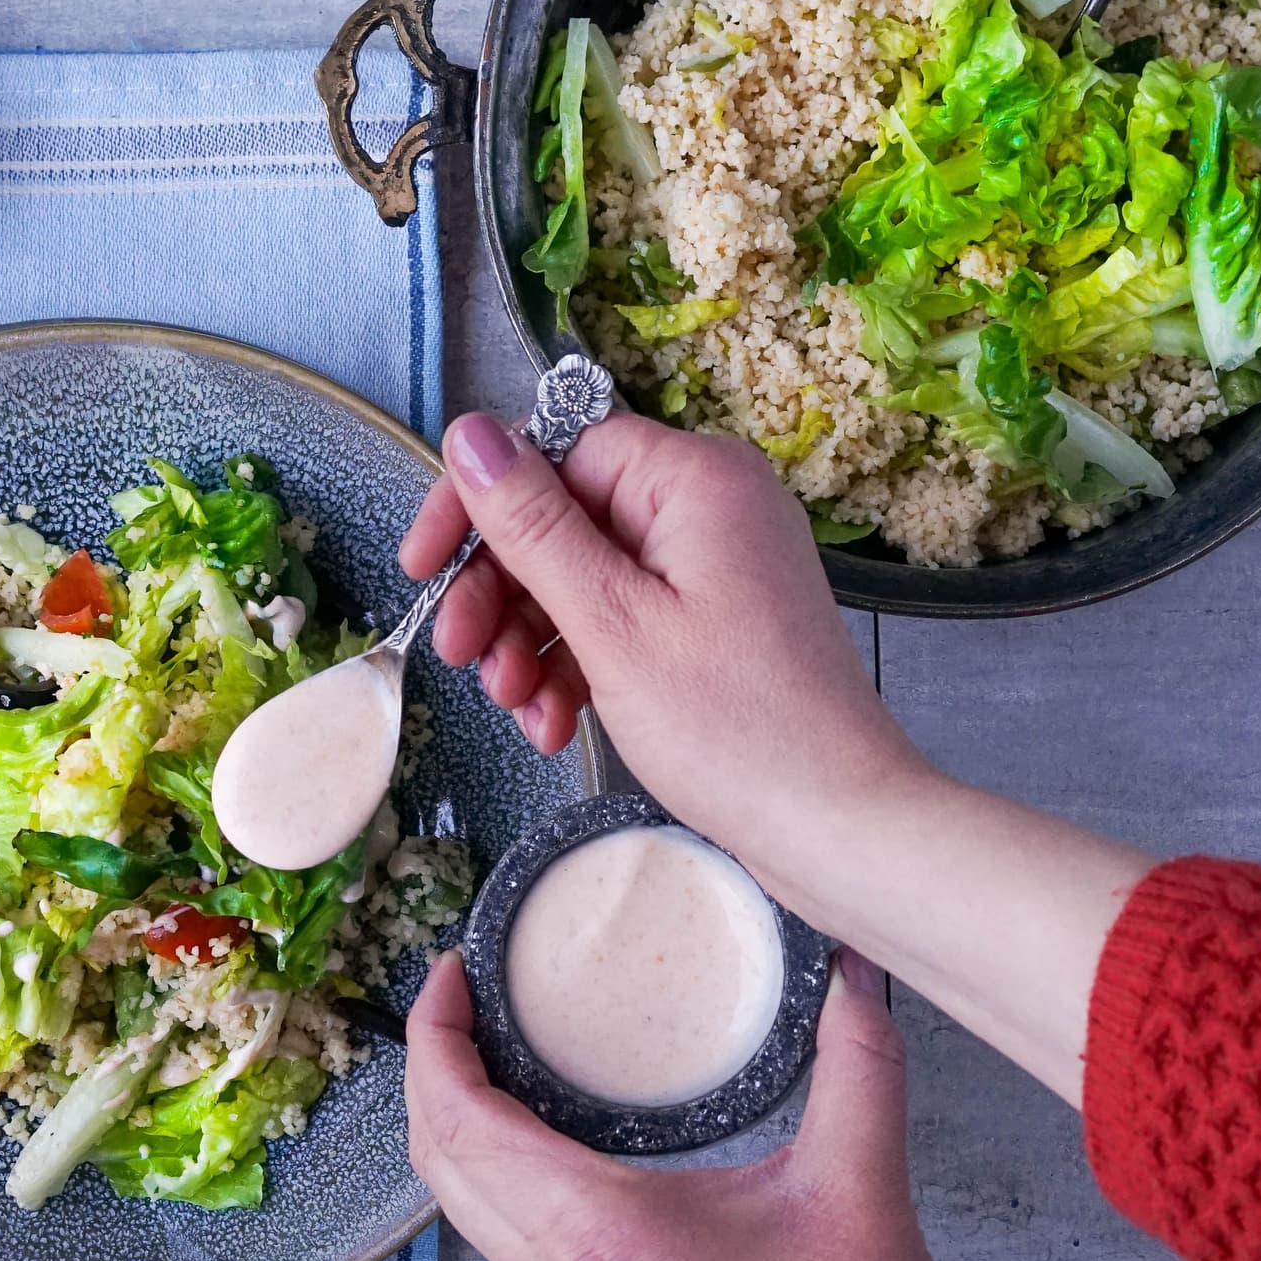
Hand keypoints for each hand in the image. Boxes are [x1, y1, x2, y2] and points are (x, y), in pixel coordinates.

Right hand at [399, 412, 1151, 1104]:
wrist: (836, 826)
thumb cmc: (738, 729)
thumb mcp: (610, 622)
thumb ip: (534, 526)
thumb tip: (470, 435)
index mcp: (694, 480)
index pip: (555, 450)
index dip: (480, 506)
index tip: (424, 565)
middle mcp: (709, 507)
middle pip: (564, 517)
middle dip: (502, 591)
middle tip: (461, 656)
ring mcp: (714, 567)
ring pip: (583, 577)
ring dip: (532, 640)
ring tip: (515, 706)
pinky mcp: (713, 622)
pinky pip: (620, 619)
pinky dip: (578, 665)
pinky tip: (553, 721)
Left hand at [406, 949, 984, 1260]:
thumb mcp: (859, 1189)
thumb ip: (859, 1066)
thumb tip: (851, 973)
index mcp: (599, 1232)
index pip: (461, 1121)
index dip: (435, 1036)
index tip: (452, 973)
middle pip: (437, 1156)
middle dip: (430, 1062)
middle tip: (462, 991)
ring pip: (459, 1197)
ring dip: (452, 1114)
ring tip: (488, 1040)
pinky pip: (496, 1225)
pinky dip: (488, 1160)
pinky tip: (532, 1120)